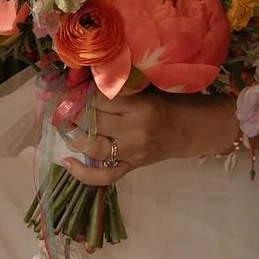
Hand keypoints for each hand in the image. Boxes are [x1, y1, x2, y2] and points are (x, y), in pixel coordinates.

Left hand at [61, 89, 239, 180]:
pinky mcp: (131, 167)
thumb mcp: (149, 89)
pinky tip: (67, 162)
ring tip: (65, 124)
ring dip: (74, 135)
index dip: (82, 93)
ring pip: (92, 147)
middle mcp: (134, 131)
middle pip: (93, 121)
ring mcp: (132, 152)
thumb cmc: (172, 103)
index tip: (73, 88)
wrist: (193, 129)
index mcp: (141, 106)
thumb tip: (85, 82)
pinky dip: (83, 173)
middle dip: (74, 111)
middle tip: (65, 104)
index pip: (100, 99)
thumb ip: (121, 89)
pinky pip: (104, 176)